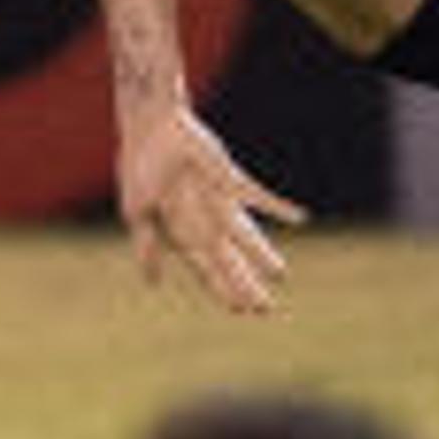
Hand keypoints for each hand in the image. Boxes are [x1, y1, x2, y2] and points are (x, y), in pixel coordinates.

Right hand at [115, 106, 308, 314]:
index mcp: (180, 231)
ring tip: (281, 275)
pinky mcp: (230, 181)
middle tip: (265, 309)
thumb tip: (152, 284)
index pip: (206, 269)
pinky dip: (278, 208)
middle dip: (244, 284)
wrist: (152, 127)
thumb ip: (146, 247)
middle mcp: (204, 221)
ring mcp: (219, 202)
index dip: (221, 289)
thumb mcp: (137, 212)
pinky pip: (258, 197)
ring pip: (246, 237)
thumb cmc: (140, 166)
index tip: (240, 311)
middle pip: (229, 260)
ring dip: (262, 256)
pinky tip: (301, 217)